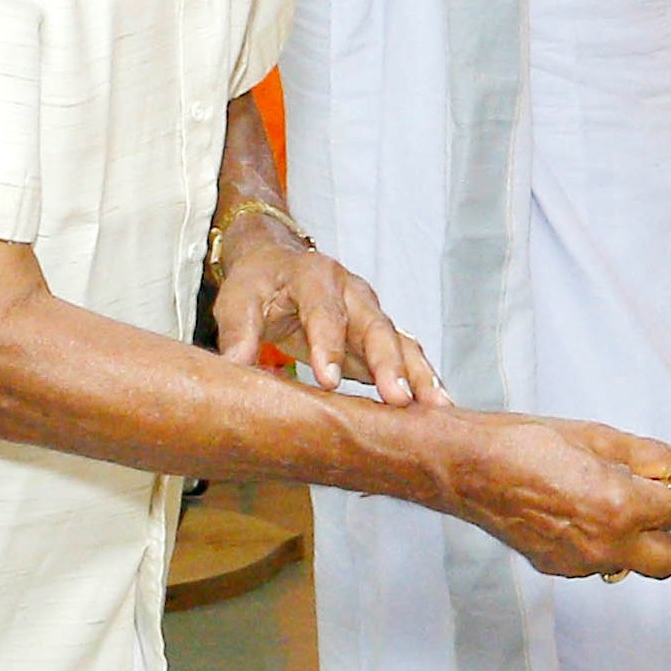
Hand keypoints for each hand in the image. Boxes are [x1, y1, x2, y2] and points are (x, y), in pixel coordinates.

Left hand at [209, 218, 447, 405]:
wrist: (277, 263)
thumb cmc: (257, 283)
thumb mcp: (237, 301)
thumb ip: (238, 334)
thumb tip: (234, 369)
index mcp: (315, 276)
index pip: (324, 312)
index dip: (328, 346)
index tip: (328, 382)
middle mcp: (352, 291)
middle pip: (375, 326)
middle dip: (389, 363)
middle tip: (397, 398)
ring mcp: (370, 312)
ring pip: (400, 341)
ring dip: (417, 373)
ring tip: (436, 407)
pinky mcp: (377, 335)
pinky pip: (404, 354)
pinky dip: (420, 378)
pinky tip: (434, 406)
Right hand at [453, 411, 670, 580]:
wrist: (471, 469)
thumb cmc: (524, 446)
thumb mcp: (595, 437)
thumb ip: (644, 455)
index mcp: (621, 506)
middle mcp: (605, 544)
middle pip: (669, 561)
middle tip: (660, 507)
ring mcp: (580, 562)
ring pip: (631, 563)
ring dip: (635, 541)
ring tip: (613, 504)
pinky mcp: (558, 568)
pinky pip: (597, 563)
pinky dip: (601, 544)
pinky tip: (581, 513)